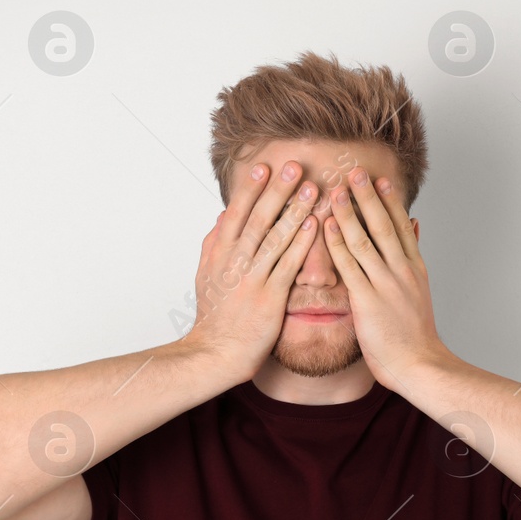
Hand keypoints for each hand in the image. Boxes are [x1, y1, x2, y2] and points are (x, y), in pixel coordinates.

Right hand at [183, 159, 318, 384]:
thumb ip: (213, 243)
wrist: (216, 353)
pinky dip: (302, 243)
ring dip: (295, 210)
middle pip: (258, 219)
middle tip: (294, 166)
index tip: (264, 167)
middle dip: (277, 191)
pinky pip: (289, 265)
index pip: (236, 213)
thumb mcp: (206, 275)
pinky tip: (315, 225)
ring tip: (311, 188)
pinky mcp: (270, 297)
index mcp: (219, 254)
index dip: (251, 189)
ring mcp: (252, 279)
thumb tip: (223, 215)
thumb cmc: (214, 316)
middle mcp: (235, 262)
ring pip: (276, 238)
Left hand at [320, 167, 446, 390]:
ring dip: (349, 212)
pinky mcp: (368, 300)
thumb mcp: (420, 289)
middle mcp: (402, 270)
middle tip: (355, 171)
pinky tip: (327, 225)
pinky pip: (349, 265)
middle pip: (384, 225)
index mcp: (414, 268)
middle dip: (368, 196)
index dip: (389, 200)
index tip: (379, 178)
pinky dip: (337, 243)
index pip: (401, 226)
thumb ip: (413, 255)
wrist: (420, 366)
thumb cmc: (415, 335)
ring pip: (365, 239)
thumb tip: (416, 224)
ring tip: (336, 189)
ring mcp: (385, 284)